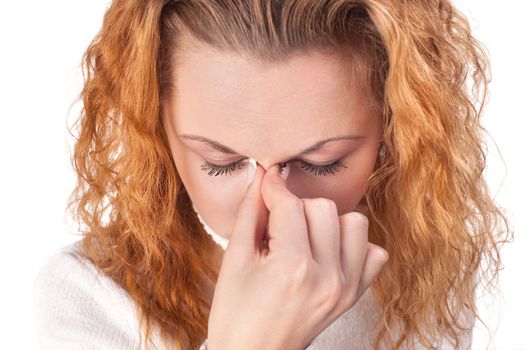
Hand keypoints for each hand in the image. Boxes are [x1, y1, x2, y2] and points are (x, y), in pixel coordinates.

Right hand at [207, 163, 388, 349]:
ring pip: (353, 222)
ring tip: (303, 238)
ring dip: (327, 222)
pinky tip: (326, 253)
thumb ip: (250, 211)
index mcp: (292, 267)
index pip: (290, 204)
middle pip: (323, 207)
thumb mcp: (234, 259)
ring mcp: (344, 288)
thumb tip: (261, 174)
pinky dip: (352, 246)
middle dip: (296, 207)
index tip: (267, 180)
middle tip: (277, 224)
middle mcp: (326, 276)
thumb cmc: (236, 313)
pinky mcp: (352, 296)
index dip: (274, 187)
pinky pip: (373, 253)